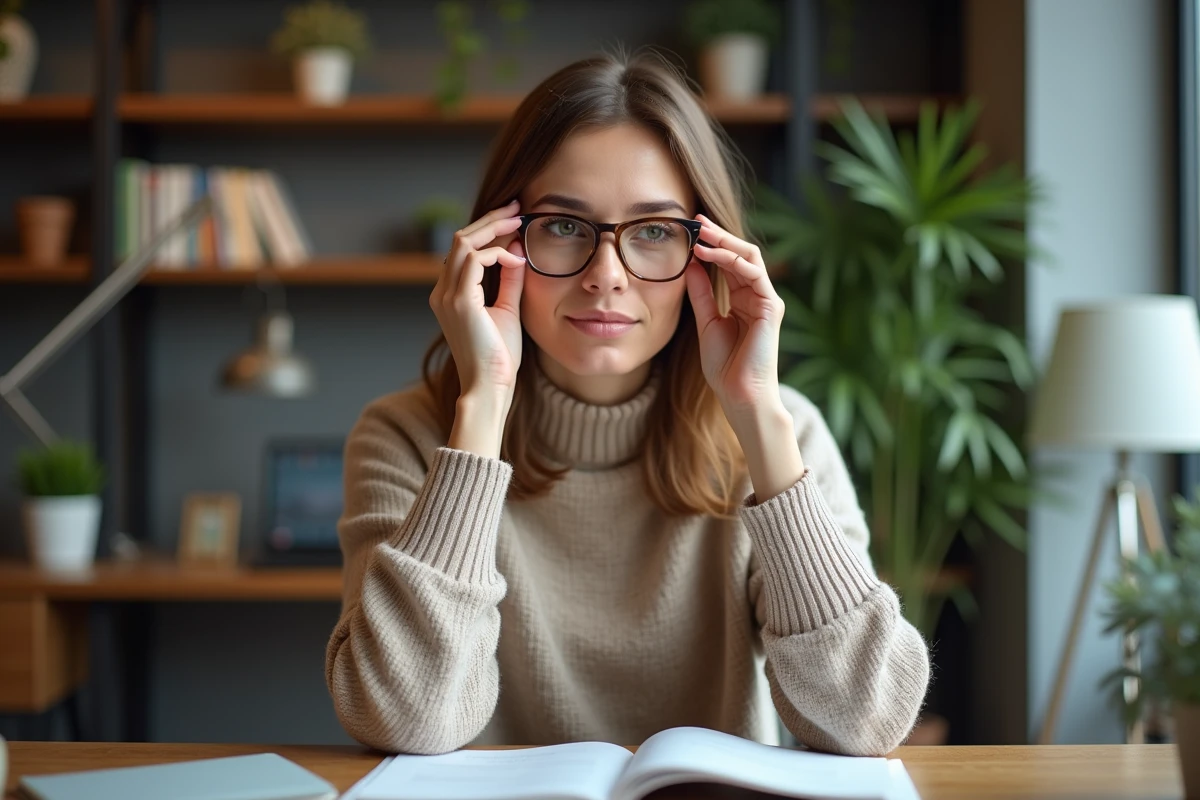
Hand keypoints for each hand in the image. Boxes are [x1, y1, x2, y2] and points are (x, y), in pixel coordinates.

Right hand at [429, 198, 526, 400]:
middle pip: (461, 238)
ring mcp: (447, 296)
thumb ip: (509, 281)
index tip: (514, 219)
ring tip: (519, 222)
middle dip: (491, 220)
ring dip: (494, 229)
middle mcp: (442, 292)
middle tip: (518, 208)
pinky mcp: (460, 302)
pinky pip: (474, 260)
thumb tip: (516, 251)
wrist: (490, 386)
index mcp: (450, 294)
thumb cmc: (499, 357)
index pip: (463, 249)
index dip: (488, 230)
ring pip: (464, 242)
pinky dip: (497, 254)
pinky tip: (516, 260)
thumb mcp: (507, 310)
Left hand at [685, 214, 803, 500]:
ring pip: (749, 257)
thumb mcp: (706, 322)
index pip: (729, 262)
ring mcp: (767, 300)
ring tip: (700, 233)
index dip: (712, 243)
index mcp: (743, 300)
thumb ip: (701, 293)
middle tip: (696, 219)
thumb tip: (691, 264)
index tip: (690, 228)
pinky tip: (710, 254)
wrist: (739, 395)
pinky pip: (753, 274)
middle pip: (742, 253)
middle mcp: (758, 296)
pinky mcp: (771, 307)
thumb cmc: (725, 367)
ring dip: (724, 242)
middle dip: (719, 234)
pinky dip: (731, 260)